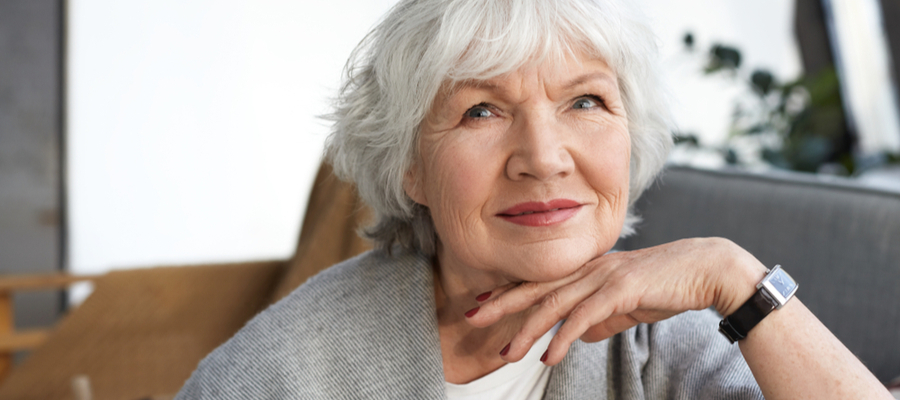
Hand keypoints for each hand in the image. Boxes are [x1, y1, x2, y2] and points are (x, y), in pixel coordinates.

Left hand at [464, 237, 765, 363]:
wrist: (707, 270)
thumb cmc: (667, 285)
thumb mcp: (625, 304)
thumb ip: (600, 317)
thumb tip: (577, 335)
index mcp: (588, 268)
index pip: (541, 279)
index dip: (509, 290)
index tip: (482, 302)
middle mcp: (589, 268)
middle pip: (536, 286)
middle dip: (502, 302)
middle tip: (471, 316)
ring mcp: (604, 275)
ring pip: (555, 302)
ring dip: (527, 329)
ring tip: (506, 352)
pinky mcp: (621, 289)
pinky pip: (585, 316)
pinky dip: (562, 336)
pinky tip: (547, 355)